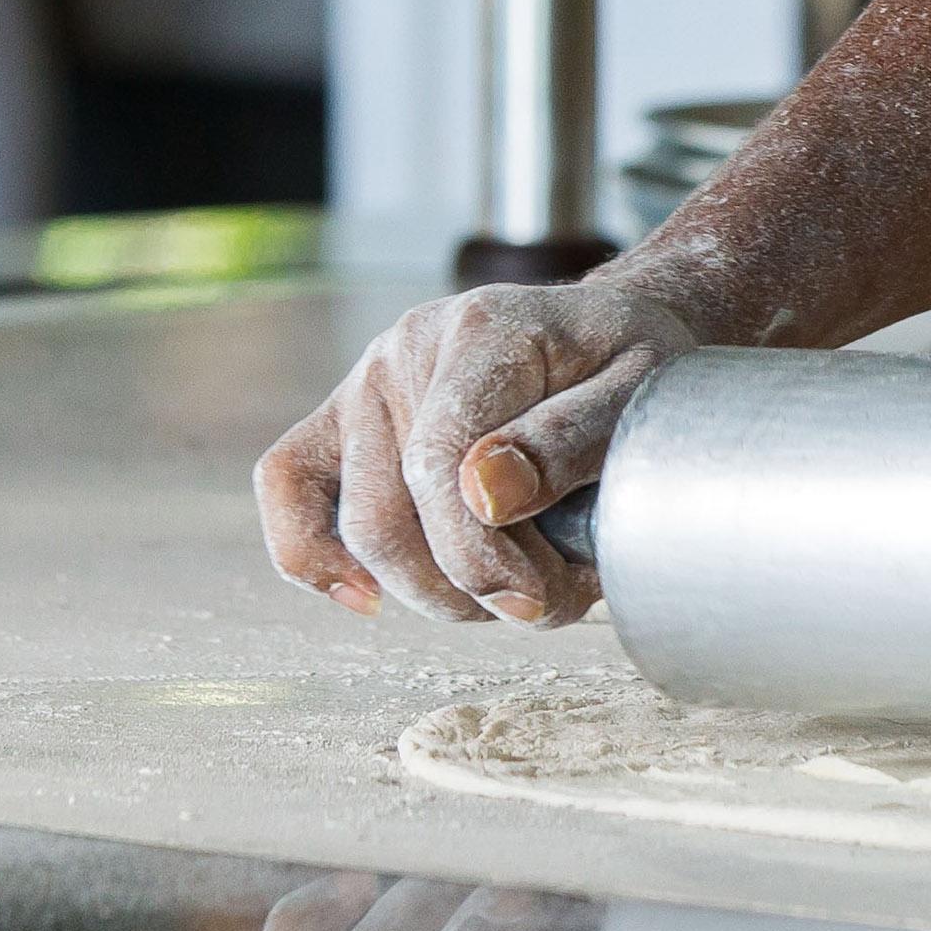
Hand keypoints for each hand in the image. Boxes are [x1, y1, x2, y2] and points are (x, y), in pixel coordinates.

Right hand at [254, 277, 703, 624]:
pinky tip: (369, 599)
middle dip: (466, 587)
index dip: (481, 554)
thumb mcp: (641, 390)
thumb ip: (569, 439)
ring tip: (511, 589)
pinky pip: (289, 485)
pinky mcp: (346, 422)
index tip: (541, 597)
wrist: (614, 337)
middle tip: (545, 599)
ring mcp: (367, 386)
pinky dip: (315, 557)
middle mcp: (406, 353)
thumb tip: (483, 495)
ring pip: (356, 530)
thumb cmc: (631, 366)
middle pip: (390, 515)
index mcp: (481, 331)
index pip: (440, 463)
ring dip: (433, 593)